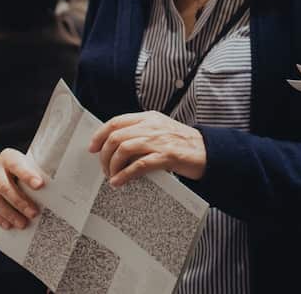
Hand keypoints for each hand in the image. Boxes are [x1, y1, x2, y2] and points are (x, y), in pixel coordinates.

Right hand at [0, 148, 45, 229]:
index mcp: (8, 157)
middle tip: (34, 213)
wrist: (5, 169)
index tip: (40, 185)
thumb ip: (39, 172)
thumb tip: (59, 187)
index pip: (17, 166)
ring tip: (23, 223)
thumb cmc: (24, 168)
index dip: (28, 176)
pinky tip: (9, 225)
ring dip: (9, 214)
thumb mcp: (31, 164)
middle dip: (20, 202)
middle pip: (5, 187)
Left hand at [89, 111, 206, 186]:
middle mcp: (153, 126)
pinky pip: (138, 165)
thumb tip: (115, 146)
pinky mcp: (167, 155)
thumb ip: (141, 133)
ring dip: (112, 166)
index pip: (116, 121)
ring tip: (112, 176)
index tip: (92, 148)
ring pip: (124, 148)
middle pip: (116, 136)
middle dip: (104, 155)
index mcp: (150, 118)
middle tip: (104, 168)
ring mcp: (160, 140)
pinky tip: (119, 182)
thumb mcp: (161, 130)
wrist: (208, 151)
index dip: (100, 135)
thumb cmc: (183, 143)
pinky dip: (124, 174)